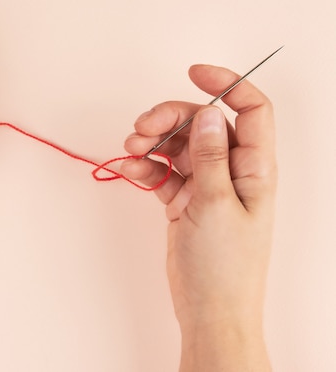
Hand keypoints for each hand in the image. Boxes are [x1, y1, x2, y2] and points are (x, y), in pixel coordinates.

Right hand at [121, 64, 275, 370]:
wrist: (208, 309)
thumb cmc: (224, 265)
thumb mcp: (217, 204)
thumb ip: (210, 156)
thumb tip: (208, 113)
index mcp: (253, 167)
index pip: (250, 109)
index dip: (226, 84)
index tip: (192, 72)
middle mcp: (230, 170)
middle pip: (201, 123)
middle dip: (169, 118)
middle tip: (142, 128)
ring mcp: (205, 183)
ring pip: (177, 144)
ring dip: (151, 141)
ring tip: (130, 150)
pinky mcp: (182, 198)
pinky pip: (162, 170)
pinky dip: (144, 167)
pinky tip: (129, 170)